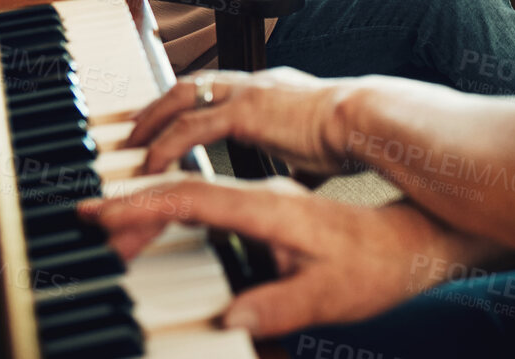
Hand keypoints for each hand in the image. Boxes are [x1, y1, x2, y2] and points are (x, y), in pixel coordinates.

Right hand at [79, 178, 471, 337]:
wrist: (416, 242)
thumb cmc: (377, 266)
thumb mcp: (332, 297)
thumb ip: (281, 304)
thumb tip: (232, 318)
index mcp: (271, 209)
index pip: (193, 199)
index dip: (141, 206)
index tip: (99, 213)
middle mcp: (266, 197)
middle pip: (186, 196)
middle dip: (136, 213)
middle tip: (98, 236)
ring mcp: (268, 201)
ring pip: (198, 199)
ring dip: (157, 215)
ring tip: (121, 239)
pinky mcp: (273, 212)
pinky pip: (215, 207)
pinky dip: (182, 219)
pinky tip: (169, 237)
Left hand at [127, 66, 354, 177]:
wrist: (363, 121)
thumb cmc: (351, 136)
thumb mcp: (318, 149)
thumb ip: (303, 161)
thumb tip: (304, 180)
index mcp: (273, 90)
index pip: (220, 90)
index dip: (190, 105)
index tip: (170, 124)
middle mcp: (255, 83)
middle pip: (192, 85)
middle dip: (158, 107)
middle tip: (134, 131)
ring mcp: (248, 93)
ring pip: (181, 100)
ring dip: (152, 124)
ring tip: (133, 150)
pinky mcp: (243, 112)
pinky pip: (190, 128)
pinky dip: (165, 147)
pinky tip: (154, 166)